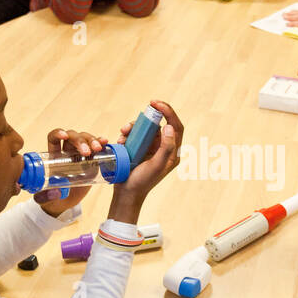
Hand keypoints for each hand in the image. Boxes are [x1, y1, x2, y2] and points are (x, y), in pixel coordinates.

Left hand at [33, 128, 110, 216]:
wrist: (65, 203)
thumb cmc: (52, 198)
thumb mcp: (46, 199)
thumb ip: (46, 197)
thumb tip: (56, 193)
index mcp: (53, 157)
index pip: (53, 138)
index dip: (57, 133)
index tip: (64, 136)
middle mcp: (66, 152)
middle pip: (72, 136)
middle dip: (80, 140)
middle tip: (86, 152)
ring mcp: (79, 155)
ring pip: (85, 139)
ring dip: (91, 140)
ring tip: (97, 149)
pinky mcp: (91, 161)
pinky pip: (96, 147)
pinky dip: (101, 143)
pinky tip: (105, 142)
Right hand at [108, 100, 183, 222]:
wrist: (127, 193)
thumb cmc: (143, 181)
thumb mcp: (157, 165)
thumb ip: (166, 147)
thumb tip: (169, 127)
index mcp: (173, 152)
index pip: (176, 126)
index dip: (169, 112)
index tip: (157, 104)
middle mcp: (164, 148)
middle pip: (159, 124)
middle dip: (148, 118)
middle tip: (139, 113)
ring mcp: (151, 148)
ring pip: (145, 128)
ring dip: (134, 126)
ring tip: (124, 132)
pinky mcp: (139, 149)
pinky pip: (135, 135)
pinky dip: (128, 134)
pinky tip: (121, 139)